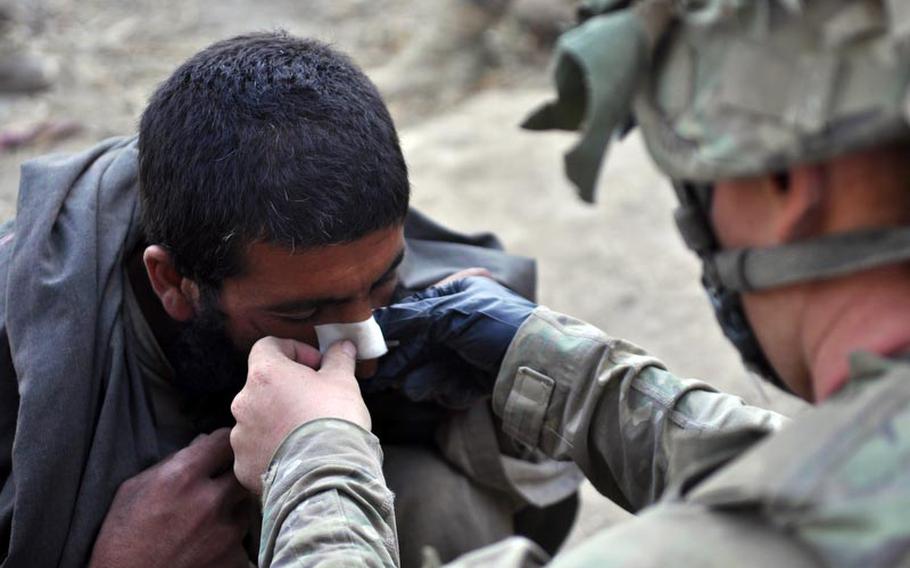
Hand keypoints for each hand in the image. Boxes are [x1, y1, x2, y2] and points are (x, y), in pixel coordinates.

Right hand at [89, 429, 250, 567]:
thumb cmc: (120, 539)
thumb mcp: (133, 490)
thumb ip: (171, 462)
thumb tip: (202, 442)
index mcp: (183, 477)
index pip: (224, 441)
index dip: (222, 444)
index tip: (219, 450)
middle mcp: (211, 501)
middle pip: (243, 472)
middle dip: (231, 476)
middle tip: (217, 485)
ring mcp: (227, 532)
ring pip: (245, 506)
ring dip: (231, 509)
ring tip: (206, 520)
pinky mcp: (234, 559)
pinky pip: (242, 539)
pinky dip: (228, 540)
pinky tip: (206, 545)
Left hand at [230, 337, 369, 493]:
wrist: (325, 476)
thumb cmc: (333, 420)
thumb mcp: (343, 382)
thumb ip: (339, 360)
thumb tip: (343, 346)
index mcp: (265, 374)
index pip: (268, 347)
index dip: (293, 351)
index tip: (315, 366)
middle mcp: (244, 402)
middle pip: (262, 385)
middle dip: (287, 390)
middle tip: (315, 401)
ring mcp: (241, 436)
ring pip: (258, 419)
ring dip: (278, 420)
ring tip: (307, 434)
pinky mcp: (244, 465)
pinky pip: (256, 450)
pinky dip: (273, 449)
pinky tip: (297, 456)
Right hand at [369, 276, 535, 404]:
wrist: (538, 362)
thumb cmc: (498, 325)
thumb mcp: (451, 313)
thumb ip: (410, 317)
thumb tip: (373, 321)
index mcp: (460, 293)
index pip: (415, 309)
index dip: (392, 328)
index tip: (369, 343)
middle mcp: (462, 320)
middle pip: (419, 343)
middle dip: (401, 361)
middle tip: (376, 376)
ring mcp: (468, 350)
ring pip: (429, 368)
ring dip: (420, 378)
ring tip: (412, 386)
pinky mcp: (475, 377)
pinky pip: (447, 385)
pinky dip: (446, 388)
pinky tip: (453, 388)